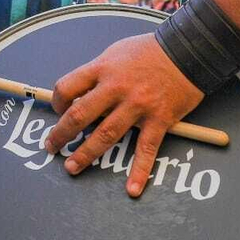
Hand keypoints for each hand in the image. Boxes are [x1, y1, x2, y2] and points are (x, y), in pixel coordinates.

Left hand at [45, 34, 201, 196]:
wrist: (187, 50)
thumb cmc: (149, 50)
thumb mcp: (115, 52)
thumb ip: (98, 73)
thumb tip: (80, 93)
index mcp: (102, 68)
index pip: (67, 87)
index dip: (58, 103)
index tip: (58, 112)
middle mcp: (116, 88)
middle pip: (80, 115)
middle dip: (62, 134)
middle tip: (52, 147)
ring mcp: (138, 105)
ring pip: (106, 134)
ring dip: (87, 154)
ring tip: (73, 167)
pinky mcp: (159, 119)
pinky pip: (146, 149)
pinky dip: (139, 171)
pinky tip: (132, 189)